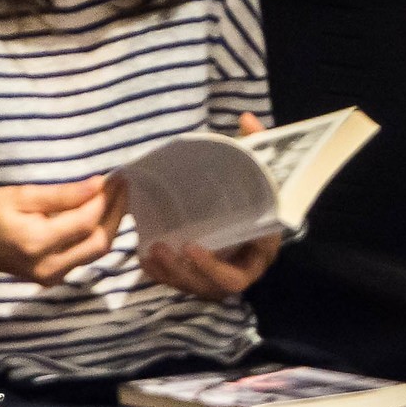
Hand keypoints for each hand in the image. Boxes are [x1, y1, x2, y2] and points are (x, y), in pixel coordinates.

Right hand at [0, 177, 123, 284]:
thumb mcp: (20, 195)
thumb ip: (61, 194)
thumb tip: (98, 185)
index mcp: (37, 243)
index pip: (86, 221)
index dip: (106, 198)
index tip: (116, 176)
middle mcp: (49, 266)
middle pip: (100, 242)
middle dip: (117, 212)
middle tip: (122, 184)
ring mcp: (52, 277)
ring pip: (97, 252)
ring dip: (110, 223)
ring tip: (116, 195)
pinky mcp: (53, 278)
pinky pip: (85, 256)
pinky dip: (96, 234)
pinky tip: (99, 213)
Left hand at [139, 112, 279, 299]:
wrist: (258, 202)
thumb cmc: (259, 189)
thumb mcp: (261, 169)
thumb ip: (257, 148)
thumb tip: (246, 118)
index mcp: (259, 251)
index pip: (238, 277)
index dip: (214, 268)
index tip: (192, 246)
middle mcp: (241, 269)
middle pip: (210, 288)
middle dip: (184, 273)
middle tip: (161, 247)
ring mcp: (220, 274)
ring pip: (194, 287)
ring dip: (170, 274)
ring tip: (149, 251)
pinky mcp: (204, 272)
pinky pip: (183, 282)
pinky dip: (163, 275)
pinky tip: (144, 259)